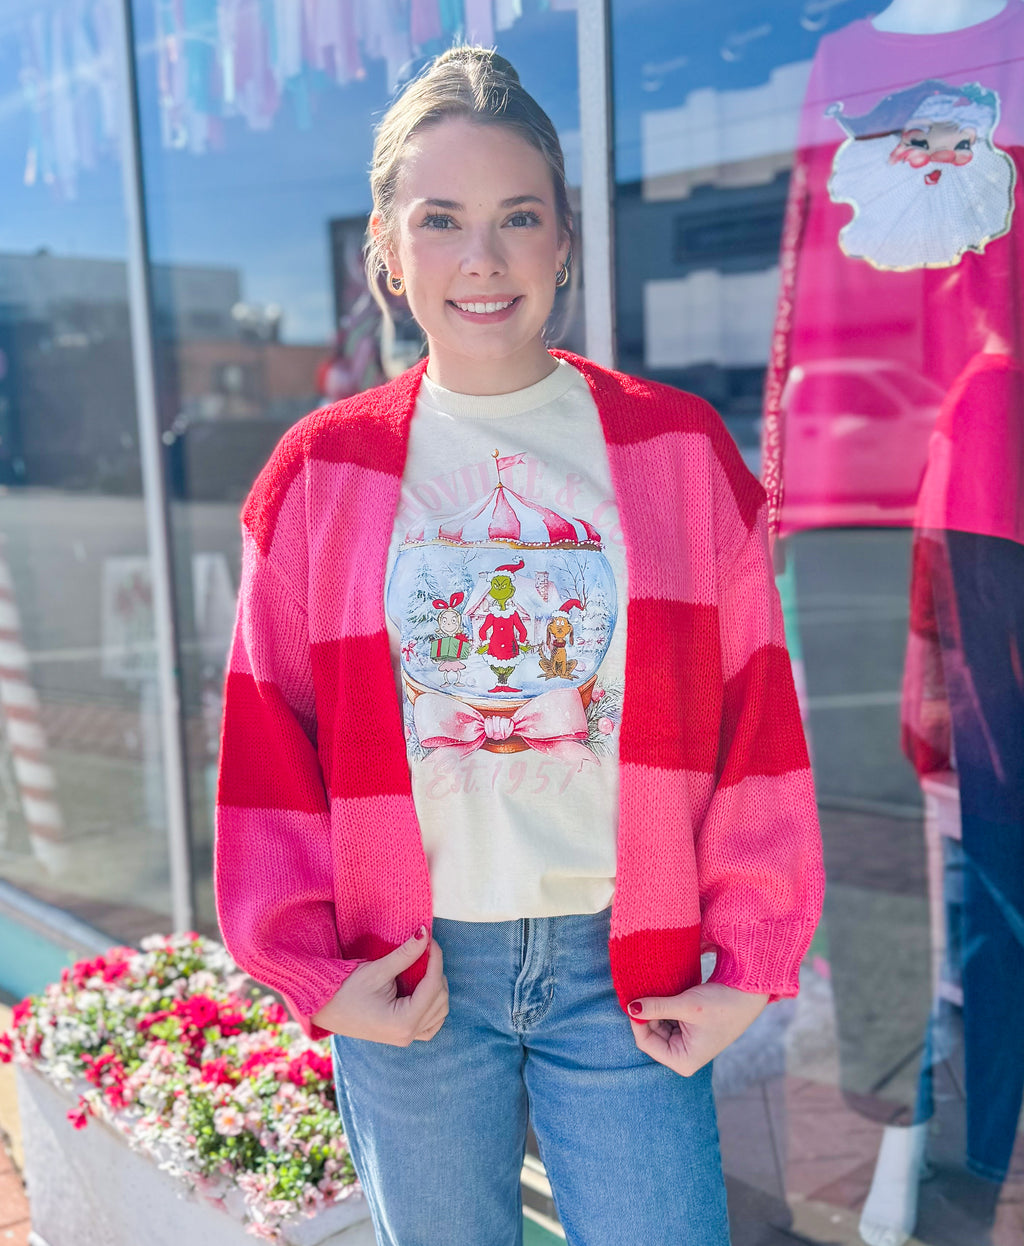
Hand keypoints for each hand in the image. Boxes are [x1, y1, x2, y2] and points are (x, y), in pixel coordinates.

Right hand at [311, 928, 448, 1045]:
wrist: (324, 1008)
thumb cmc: (345, 990)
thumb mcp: (377, 971)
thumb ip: (405, 955)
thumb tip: (425, 935)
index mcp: (403, 1023)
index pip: (432, 987)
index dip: (435, 959)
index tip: (430, 939)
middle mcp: (408, 1035)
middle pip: (440, 999)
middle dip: (436, 972)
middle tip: (425, 949)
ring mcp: (406, 1038)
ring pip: (439, 1011)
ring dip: (436, 987)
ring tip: (422, 966)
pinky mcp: (403, 1035)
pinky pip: (431, 1023)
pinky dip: (433, 1004)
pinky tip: (423, 987)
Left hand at [628, 982, 768, 1076]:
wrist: (748, 994)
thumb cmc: (722, 1004)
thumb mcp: (686, 1006)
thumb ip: (657, 1008)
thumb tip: (630, 1007)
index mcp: (682, 1061)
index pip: (646, 1043)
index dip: (638, 1021)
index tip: (633, 999)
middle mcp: (682, 1056)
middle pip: (650, 1034)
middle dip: (646, 1014)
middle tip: (643, 990)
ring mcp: (684, 1044)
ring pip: (656, 1025)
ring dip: (654, 1009)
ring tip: (657, 990)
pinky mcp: (687, 1030)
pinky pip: (666, 1019)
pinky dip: (662, 1007)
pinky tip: (665, 993)